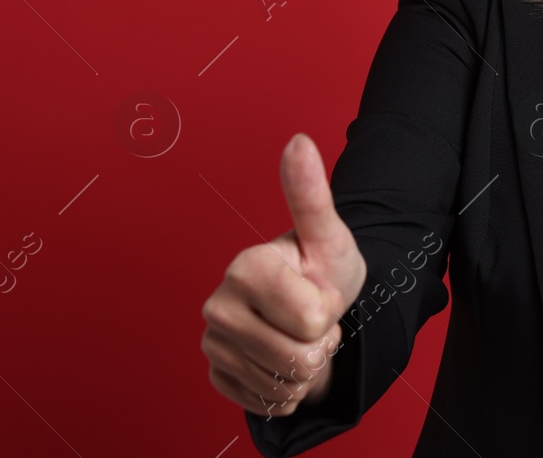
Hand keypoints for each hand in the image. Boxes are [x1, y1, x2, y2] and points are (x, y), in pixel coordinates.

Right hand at [202, 133, 367, 417]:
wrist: (313, 306)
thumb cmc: (321, 269)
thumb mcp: (328, 236)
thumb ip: (311, 194)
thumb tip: (299, 140)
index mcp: (245, 266)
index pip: (313, 319)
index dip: (329, 312)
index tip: (317, 290)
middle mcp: (217, 305)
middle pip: (298, 358)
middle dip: (320, 344)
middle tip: (312, 318)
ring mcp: (212, 343)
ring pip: (284, 384)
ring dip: (306, 368)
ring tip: (298, 335)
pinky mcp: (215, 375)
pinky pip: (266, 402)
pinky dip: (286, 389)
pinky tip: (282, 359)